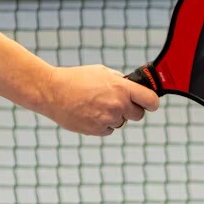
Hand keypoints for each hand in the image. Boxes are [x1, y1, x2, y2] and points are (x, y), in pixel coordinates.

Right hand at [40, 65, 159, 135]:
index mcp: (122, 89)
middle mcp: (117, 105)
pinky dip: (103, 124)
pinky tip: (91, 113)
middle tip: (119, 103)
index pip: (151, 101)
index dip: (152, 103)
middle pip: (138, 115)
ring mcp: (107, 119)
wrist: (51, 91)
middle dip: (132, 109)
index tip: (150, 104)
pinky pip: (108, 130)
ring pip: (122, 122)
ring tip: (98, 105)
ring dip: (115, 116)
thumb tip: (134, 88)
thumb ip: (121, 82)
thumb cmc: (77, 79)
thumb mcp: (103, 73)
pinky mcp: (96, 130)